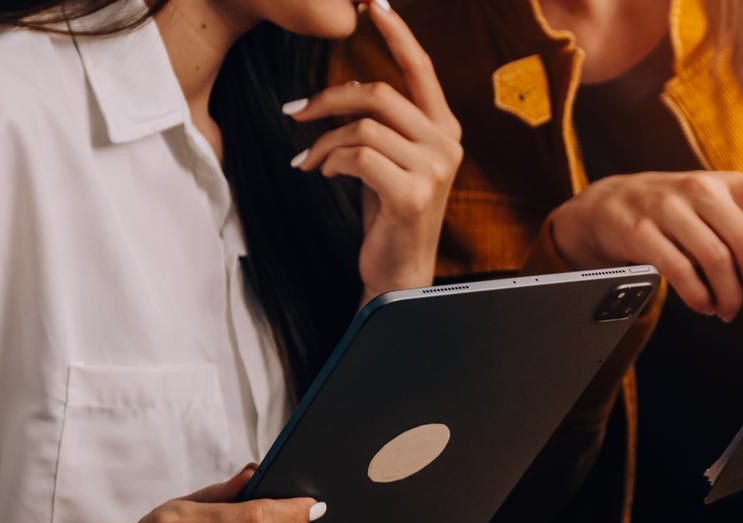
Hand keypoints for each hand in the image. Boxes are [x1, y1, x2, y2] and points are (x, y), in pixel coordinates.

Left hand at [286, 0, 461, 304]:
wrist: (399, 275)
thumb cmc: (388, 215)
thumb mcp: (388, 160)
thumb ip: (381, 124)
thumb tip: (346, 88)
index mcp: (444, 130)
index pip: (420, 69)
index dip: (397, 33)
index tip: (373, 3)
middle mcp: (447, 144)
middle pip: (380, 93)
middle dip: (329, 99)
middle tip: (295, 111)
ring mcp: (435, 169)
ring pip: (364, 127)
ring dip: (325, 142)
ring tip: (310, 162)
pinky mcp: (413, 193)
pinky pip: (359, 157)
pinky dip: (332, 163)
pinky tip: (326, 176)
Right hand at [546, 171, 742, 328]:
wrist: (606, 205)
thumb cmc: (673, 212)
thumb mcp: (711, 215)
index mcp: (727, 186)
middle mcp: (701, 192)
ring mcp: (669, 208)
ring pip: (716, 262)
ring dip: (728, 298)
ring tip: (727, 313)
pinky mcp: (641, 230)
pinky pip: (680, 271)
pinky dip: (698, 297)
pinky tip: (703, 306)